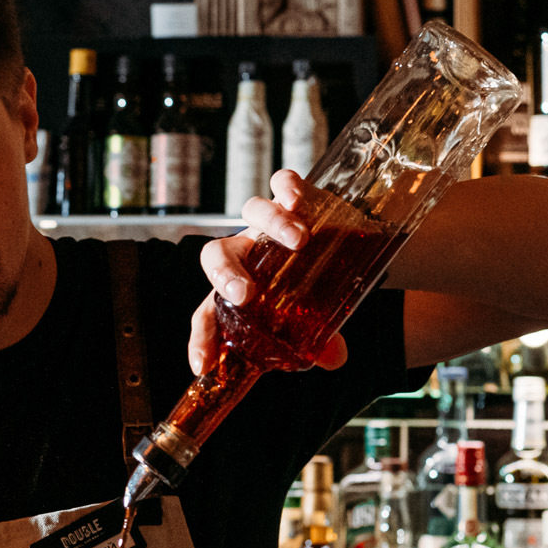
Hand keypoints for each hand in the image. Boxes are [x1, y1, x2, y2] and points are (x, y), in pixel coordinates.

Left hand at [188, 170, 349, 376]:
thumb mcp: (315, 321)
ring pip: (250, 212)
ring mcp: (267, 223)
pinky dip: (287, 187)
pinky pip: (282, 183)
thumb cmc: (315, 288)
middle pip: (215, 254)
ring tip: (300, 240)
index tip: (203, 365)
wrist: (344, 244)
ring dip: (271, 225)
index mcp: (239, 287)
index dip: (203, 338)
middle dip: (224, 274)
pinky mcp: (293, 197)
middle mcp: (247, 252)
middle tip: (246, 294)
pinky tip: (298, 199)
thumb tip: (336, 358)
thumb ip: (321, 342)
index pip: (208, 312)